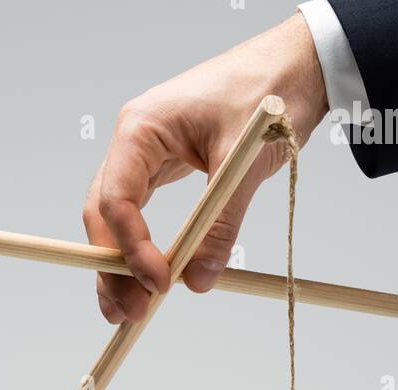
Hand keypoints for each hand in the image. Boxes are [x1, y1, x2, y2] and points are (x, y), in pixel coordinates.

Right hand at [83, 12, 328, 323]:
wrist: (292, 68)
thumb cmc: (267, 92)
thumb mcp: (245, 162)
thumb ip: (221, 224)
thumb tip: (199, 279)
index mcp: (142, 129)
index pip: (118, 200)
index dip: (133, 249)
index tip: (160, 285)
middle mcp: (134, 144)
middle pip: (104, 216)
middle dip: (112, 268)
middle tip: (129, 313)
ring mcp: (146, 158)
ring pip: (115, 220)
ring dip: (119, 267)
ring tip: (128, 312)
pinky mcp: (163, 170)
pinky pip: (139, 215)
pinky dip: (139, 250)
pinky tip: (144, 281)